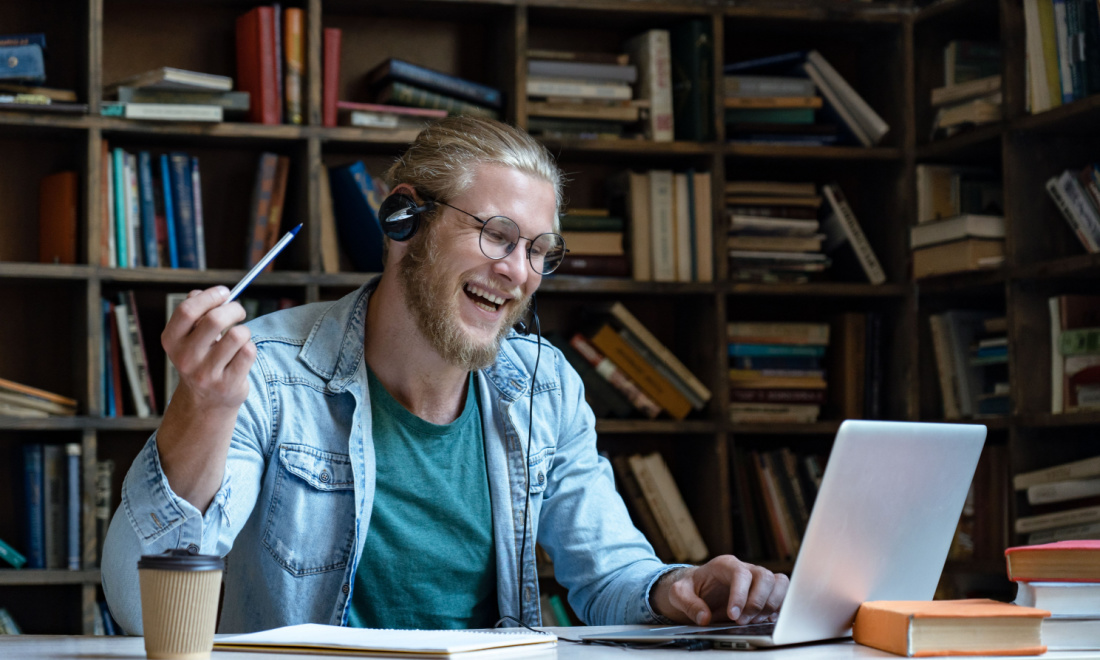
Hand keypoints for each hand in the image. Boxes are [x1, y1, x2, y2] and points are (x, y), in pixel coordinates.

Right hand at [161, 286, 254, 411]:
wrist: (205, 402)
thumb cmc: (201, 360)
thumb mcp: (188, 338)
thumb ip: (193, 314)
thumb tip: (201, 293)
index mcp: (171, 341)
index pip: (187, 310)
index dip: (209, 296)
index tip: (224, 292)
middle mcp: (186, 358)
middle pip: (215, 319)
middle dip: (234, 309)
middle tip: (239, 312)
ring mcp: (206, 374)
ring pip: (237, 335)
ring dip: (244, 330)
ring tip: (239, 337)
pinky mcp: (227, 384)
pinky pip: (249, 352)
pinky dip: (250, 347)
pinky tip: (242, 354)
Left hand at [651, 556, 788, 625]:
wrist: (700, 589)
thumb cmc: (691, 588)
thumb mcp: (678, 593)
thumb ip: (688, 603)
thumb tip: (704, 618)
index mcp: (724, 565)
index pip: (741, 574)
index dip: (741, 595)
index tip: (733, 615)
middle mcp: (745, 568)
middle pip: (765, 577)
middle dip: (757, 603)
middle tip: (742, 621)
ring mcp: (758, 579)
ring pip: (780, 583)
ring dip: (771, 605)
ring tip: (754, 620)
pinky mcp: (766, 591)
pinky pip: (783, 594)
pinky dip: (779, 608)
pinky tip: (765, 620)